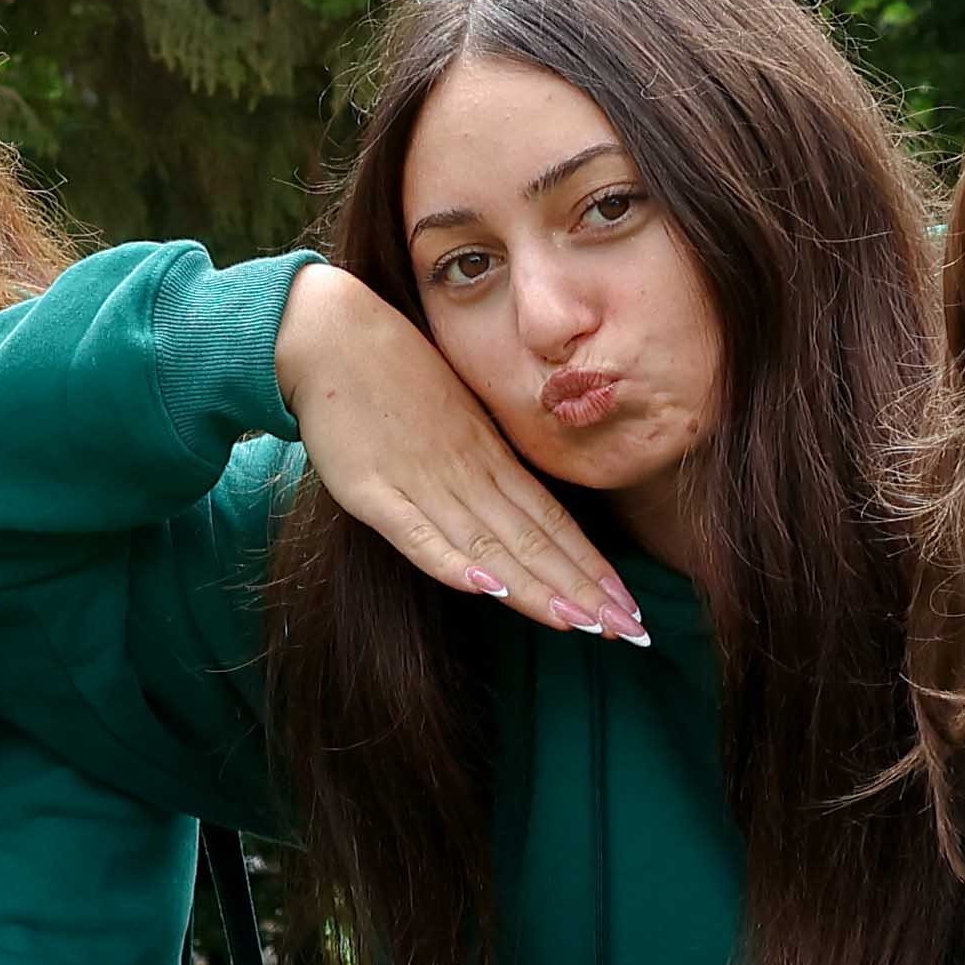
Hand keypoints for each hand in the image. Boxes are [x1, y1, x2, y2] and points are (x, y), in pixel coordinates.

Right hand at [275, 262, 642, 644]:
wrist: (334, 335)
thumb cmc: (393, 372)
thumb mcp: (455, 416)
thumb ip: (482, 463)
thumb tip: (516, 506)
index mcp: (490, 457)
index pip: (553, 522)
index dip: (592, 566)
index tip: (629, 606)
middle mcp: (467, 474)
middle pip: (534, 542)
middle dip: (583, 590)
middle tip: (630, 630)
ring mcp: (422, 483)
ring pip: (489, 545)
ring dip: (536, 587)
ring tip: (581, 623)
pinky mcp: (372, 491)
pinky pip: (417, 533)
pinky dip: (451, 562)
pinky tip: (486, 588)